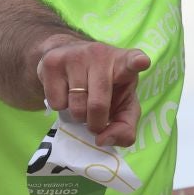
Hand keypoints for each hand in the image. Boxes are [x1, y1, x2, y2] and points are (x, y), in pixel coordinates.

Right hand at [35, 39, 150, 148]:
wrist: (70, 58)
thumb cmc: (105, 87)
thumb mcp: (123, 105)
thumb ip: (125, 127)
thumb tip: (102, 140)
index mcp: (124, 63)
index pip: (133, 60)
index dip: (137, 62)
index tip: (141, 62)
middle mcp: (101, 54)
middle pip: (98, 105)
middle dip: (96, 123)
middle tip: (96, 120)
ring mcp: (76, 56)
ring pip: (76, 106)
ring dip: (78, 115)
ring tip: (81, 100)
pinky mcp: (52, 62)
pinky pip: (56, 103)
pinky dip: (60, 107)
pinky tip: (65, 91)